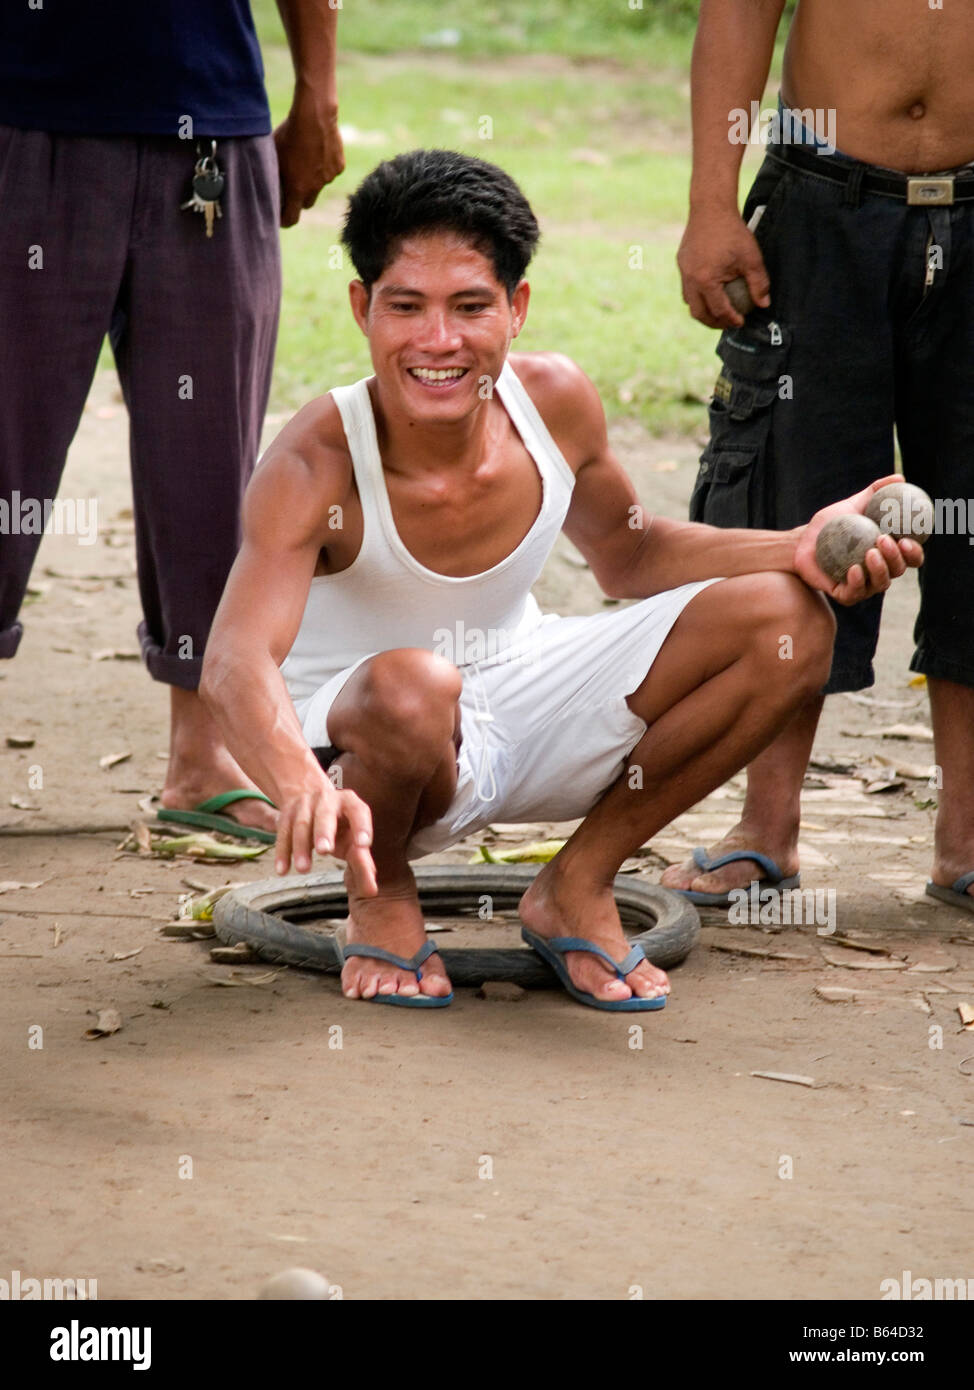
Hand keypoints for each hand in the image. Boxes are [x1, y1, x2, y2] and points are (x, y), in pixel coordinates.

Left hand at [274, 96, 344, 227]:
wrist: (315, 115)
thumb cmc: (289, 133)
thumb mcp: (274, 155)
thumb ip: (274, 175)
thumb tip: (269, 187)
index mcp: (297, 189)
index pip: (291, 218)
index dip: (284, 220)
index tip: (279, 217)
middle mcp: (315, 188)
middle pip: (306, 204)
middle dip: (298, 199)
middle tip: (291, 186)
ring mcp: (329, 178)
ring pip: (319, 185)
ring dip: (312, 179)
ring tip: (305, 158)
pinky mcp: (339, 166)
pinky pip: (330, 172)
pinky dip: (324, 166)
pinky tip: (318, 150)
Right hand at [274, 775, 376, 895]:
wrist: (310, 799)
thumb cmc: (340, 826)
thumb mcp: (352, 838)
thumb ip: (362, 862)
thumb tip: (371, 891)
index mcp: (350, 802)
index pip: (359, 811)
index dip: (362, 827)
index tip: (363, 844)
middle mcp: (327, 800)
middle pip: (325, 815)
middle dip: (324, 832)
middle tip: (325, 851)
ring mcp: (305, 805)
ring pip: (301, 825)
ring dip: (301, 847)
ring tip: (304, 869)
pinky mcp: (286, 814)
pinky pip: (283, 834)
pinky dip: (283, 852)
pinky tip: (282, 870)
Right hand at [677, 206, 770, 328]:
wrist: (710, 208)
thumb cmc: (733, 232)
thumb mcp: (752, 258)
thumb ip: (759, 283)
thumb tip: (764, 304)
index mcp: (706, 281)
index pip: (719, 310)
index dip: (730, 320)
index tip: (741, 322)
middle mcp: (690, 280)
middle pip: (699, 313)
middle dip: (713, 323)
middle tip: (727, 324)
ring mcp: (683, 272)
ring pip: (689, 302)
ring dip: (703, 311)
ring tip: (717, 313)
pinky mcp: (681, 263)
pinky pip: (687, 287)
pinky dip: (698, 296)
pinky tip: (710, 293)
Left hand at [794, 475, 924, 605]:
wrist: (804, 540)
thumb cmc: (832, 523)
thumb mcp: (853, 503)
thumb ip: (876, 491)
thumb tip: (900, 479)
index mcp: (888, 554)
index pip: (911, 558)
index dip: (914, 553)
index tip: (907, 540)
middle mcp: (880, 571)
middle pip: (898, 570)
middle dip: (895, 557)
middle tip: (883, 540)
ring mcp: (864, 585)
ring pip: (881, 584)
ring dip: (880, 569)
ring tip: (870, 552)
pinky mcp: (845, 595)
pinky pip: (855, 593)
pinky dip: (857, 581)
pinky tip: (854, 569)